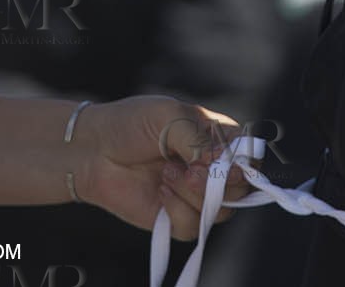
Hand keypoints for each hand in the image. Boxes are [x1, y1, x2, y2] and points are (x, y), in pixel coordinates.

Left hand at [70, 96, 251, 239]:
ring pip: (220, 211)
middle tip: (190, 170)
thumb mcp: (169, 116)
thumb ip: (199, 139)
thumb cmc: (132, 123)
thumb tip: (222, 162)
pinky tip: (160, 191)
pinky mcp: (177, 218)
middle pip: (242, 188)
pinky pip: (193, 227)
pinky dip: (177, 210)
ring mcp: (195, 195)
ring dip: (194, 194)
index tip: (223, 161)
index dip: (244, 163)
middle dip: (218, 182)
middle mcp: (212, 168)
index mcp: (218, 138)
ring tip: (167, 174)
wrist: (93, 150)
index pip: (250, 156)